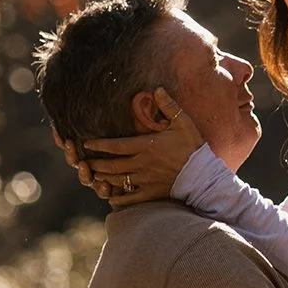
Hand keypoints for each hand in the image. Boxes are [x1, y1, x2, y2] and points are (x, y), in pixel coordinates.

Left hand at [57, 90, 202, 204]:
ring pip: (118, 181)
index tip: (87, 144)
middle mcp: (142, 164)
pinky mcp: (152, 194)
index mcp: (146, 146)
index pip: (116, 146)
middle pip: (112, 165)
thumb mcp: (182, 122)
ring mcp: (146, 180)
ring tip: (93, 176)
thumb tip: (157, 89)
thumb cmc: (193, 146)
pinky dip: (119, 199)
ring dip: (104, 178)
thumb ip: (168, 105)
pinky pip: (131, 198)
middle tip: (83, 162)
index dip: (99, 145)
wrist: (204, 175)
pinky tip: (111, 198)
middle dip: (96, 164)